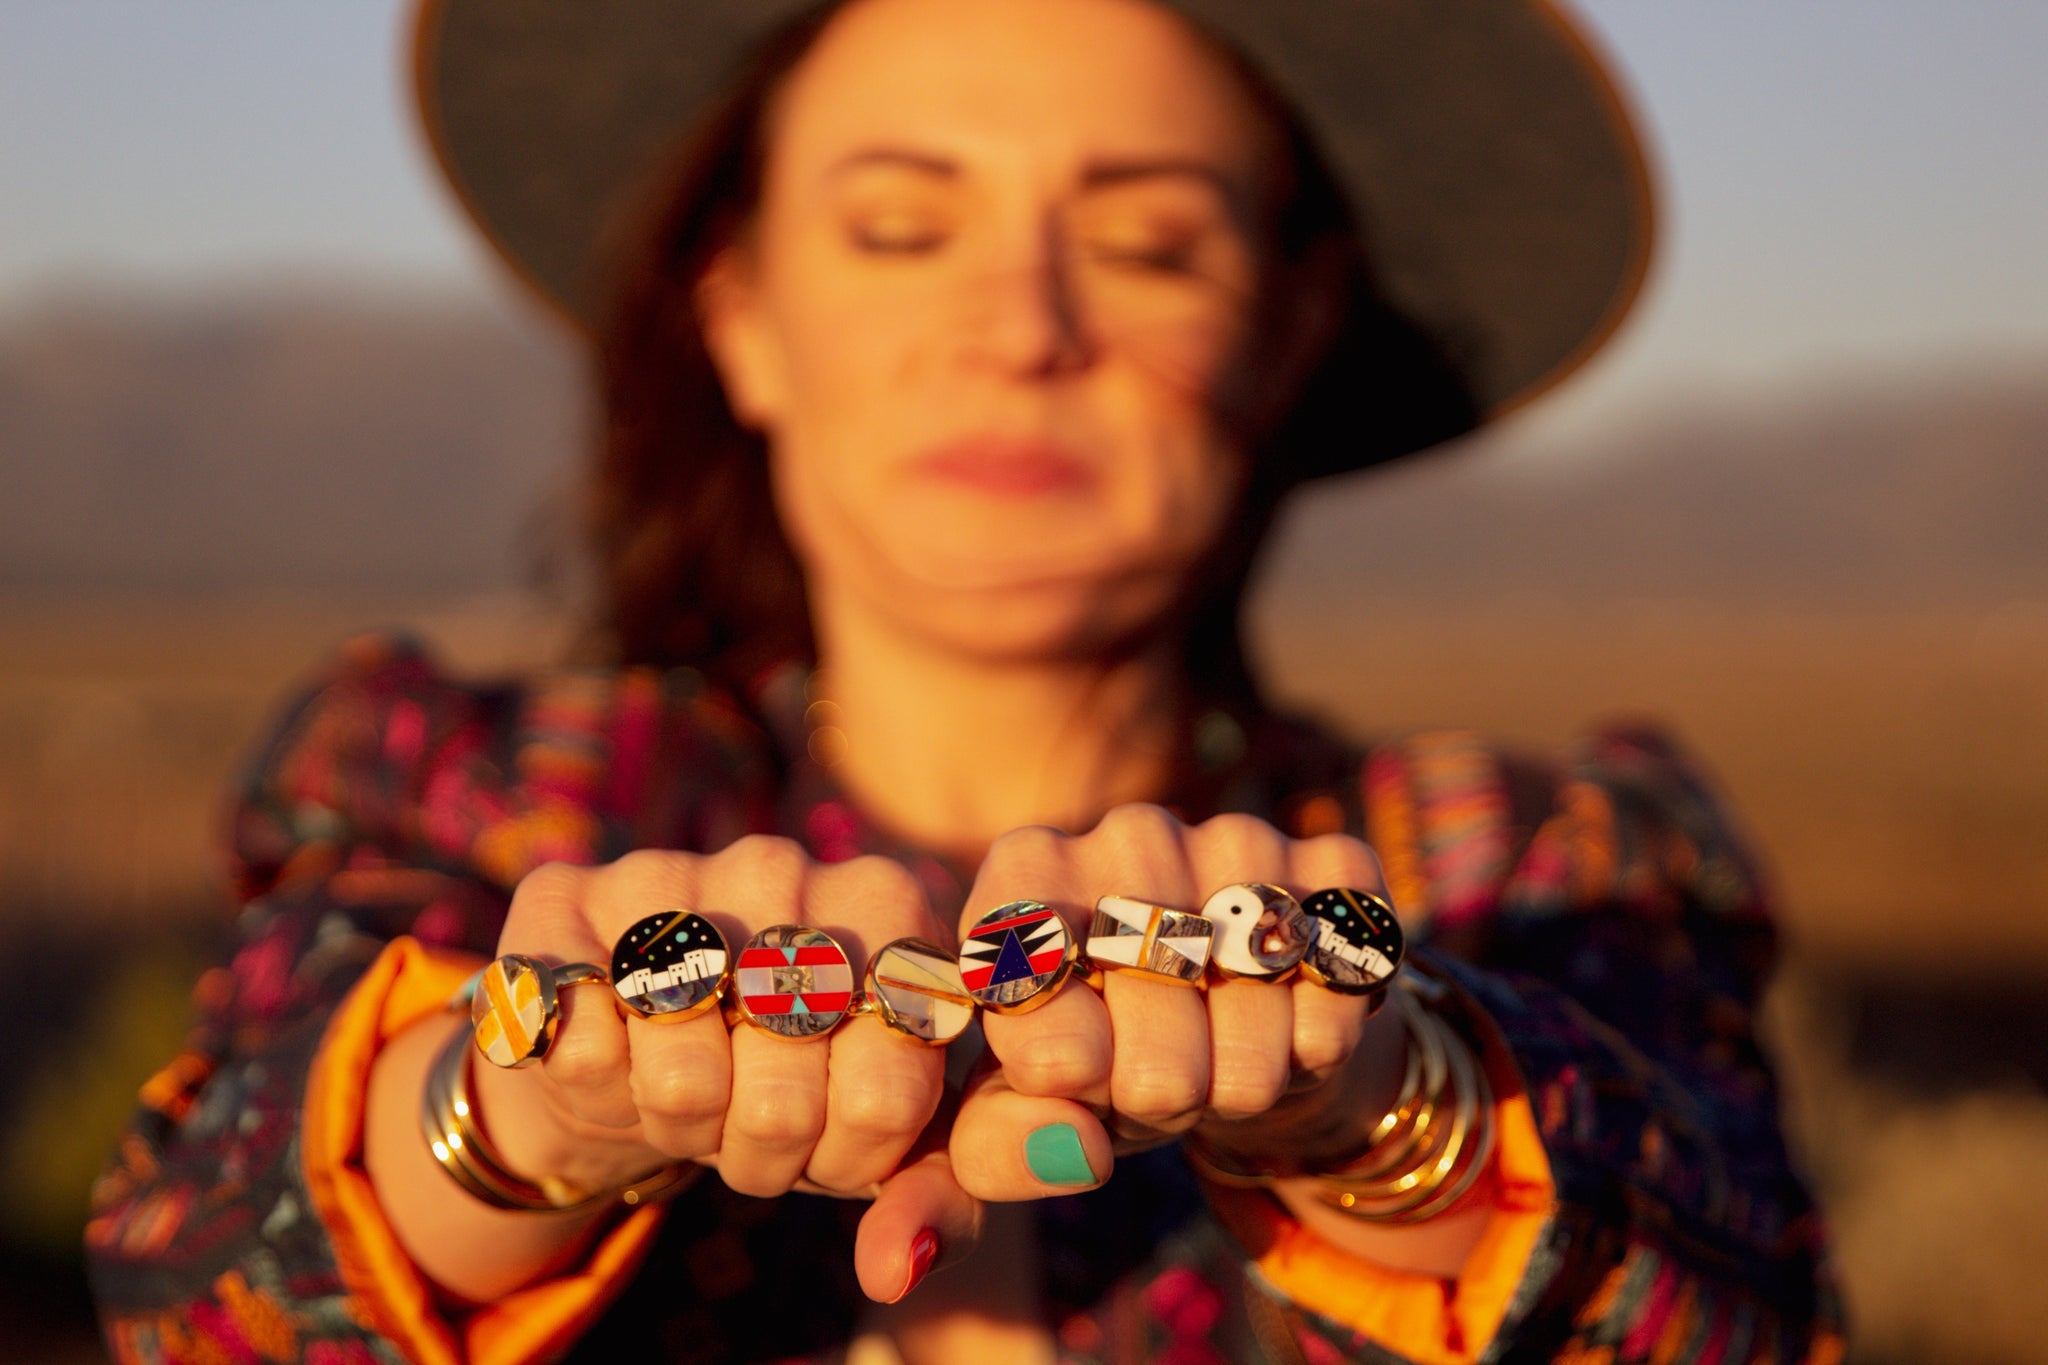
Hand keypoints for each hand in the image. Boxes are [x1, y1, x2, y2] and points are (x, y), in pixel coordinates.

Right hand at [478, 840, 977, 1299]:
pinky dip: (597, 1088)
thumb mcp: (882, 1137)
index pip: (889, 1094)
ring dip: (684, 1128)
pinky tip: (617, 1055)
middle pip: (784, 1100)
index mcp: (889, 906)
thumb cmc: (794, 1082)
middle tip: (756, 1126)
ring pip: (679, 1079)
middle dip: (769, 1152)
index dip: (851, 1158)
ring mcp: (669, 873)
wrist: (644, 1043)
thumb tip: (897, 1265)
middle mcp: (782, 867)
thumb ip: (931, 1198)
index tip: (835, 1139)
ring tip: (695, 1095)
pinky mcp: (559, 898)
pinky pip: (579, 1047)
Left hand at [944, 806, 1403, 1196]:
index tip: (1082, 1076)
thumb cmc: (1096, 1070)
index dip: (1068, 1077)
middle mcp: (1124, 835)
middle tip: (1156, 1078)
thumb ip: (961, 1172)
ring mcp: (1234, 839)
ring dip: (1242, 1078)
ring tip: (1219, 1057)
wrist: (1233, 1033)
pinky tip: (1288, 1024)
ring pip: (1252, 1025)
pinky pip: (1336, 990)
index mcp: (1021, 874)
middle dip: (1157, 1097)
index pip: (1032, 1007)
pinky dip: (1318, 1041)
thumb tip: (935, 1239)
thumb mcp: (1017, 1120)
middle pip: (1154, 1045)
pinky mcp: (1330, 871)